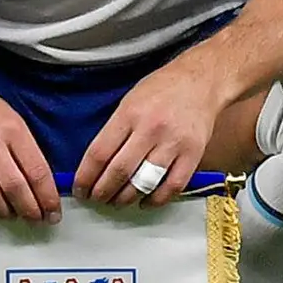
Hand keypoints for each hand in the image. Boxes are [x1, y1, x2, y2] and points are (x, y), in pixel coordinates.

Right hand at [0, 73, 60, 220]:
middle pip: (13, 186)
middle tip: (37, 219)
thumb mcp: (14, 122)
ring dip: (5, 212)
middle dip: (29, 210)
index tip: (54, 212)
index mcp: (13, 130)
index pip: (36, 170)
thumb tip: (45, 188)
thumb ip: (28, 152)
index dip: (47, 196)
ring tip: (13, 214)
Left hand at [75, 59, 217, 209]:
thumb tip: (95, 163)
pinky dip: (155, 200)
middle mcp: (152, 129)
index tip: (80, 188)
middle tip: (96, 198)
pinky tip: (144, 201)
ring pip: (144, 183)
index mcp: (131, 113)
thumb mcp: (130, 100)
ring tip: (116, 200)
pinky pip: (172, 187)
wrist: (202, 80)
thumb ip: (114, 130)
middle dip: (102, 192)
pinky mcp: (193, 154)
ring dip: (125, 198)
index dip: (85, 177)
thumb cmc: (163, 89)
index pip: (99, 153)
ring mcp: (174, 143)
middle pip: (119, 172)